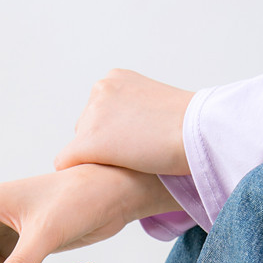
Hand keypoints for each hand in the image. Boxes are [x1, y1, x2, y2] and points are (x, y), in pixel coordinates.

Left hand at [54, 69, 193, 176]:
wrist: (197, 134)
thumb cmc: (190, 128)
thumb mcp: (160, 108)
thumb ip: (138, 114)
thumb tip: (133, 134)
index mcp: (116, 79)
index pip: (100, 114)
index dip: (115, 136)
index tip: (133, 149)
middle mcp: (99, 91)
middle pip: (86, 129)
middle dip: (103, 147)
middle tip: (130, 162)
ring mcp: (92, 116)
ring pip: (79, 148)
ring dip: (96, 161)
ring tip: (124, 171)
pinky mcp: (88, 143)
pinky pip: (65, 162)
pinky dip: (75, 174)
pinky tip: (94, 183)